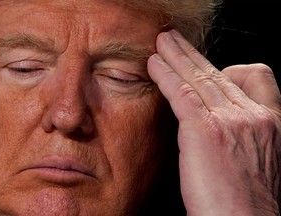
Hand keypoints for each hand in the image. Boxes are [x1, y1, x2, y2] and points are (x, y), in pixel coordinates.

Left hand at [148, 30, 280, 215]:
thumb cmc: (244, 201)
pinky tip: (153, 65)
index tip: (208, 68)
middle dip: (193, 54)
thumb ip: (239, 131)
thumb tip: (216, 116)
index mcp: (268, 121)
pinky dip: (165, 75)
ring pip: (198, 77)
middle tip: (174, 41)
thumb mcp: (254, 158)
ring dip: (176, 57)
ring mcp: (230, 119)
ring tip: (161, 45)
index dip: (229, 69)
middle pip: (217, 72)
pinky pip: (181, 92)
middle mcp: (252, 114)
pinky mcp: (205, 130)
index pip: (255, 76)